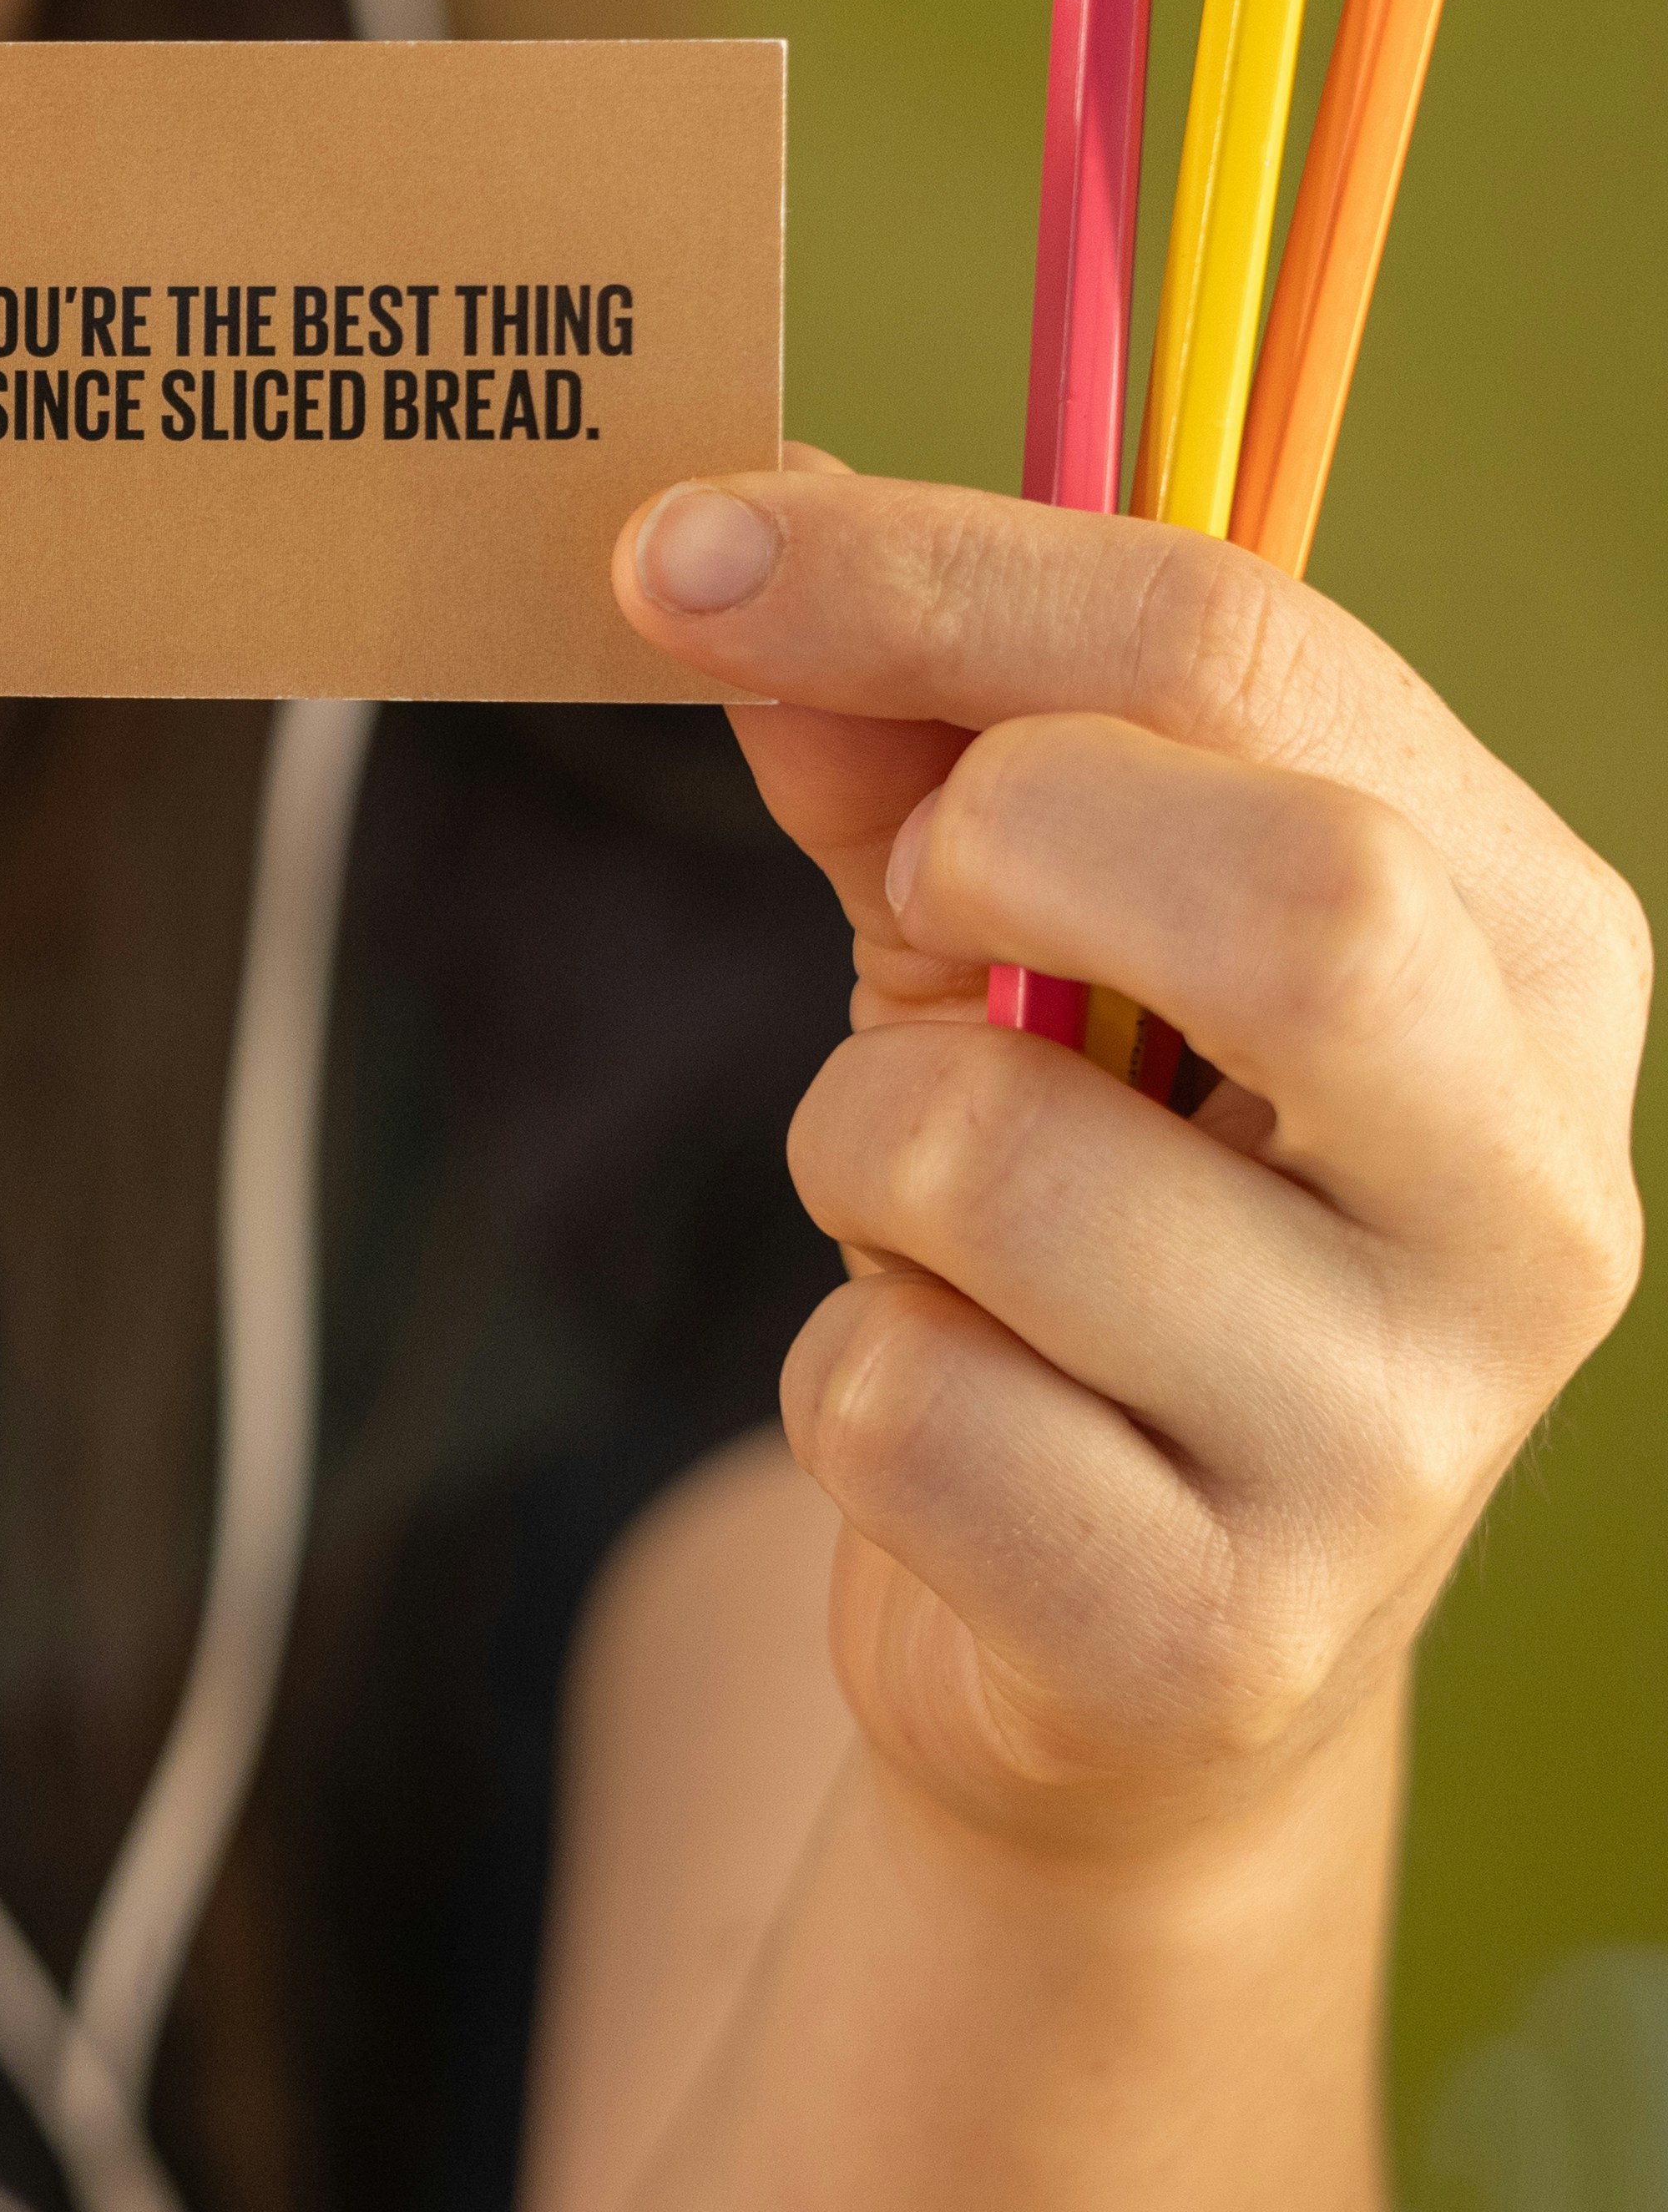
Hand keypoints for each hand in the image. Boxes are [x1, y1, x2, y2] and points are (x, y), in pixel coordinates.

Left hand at [611, 460, 1649, 1861]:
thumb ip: (899, 748)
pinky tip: (950, 1432)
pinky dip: (846, 1384)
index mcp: (1531, 951)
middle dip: (996, 840)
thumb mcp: (1013, 952)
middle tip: (913, 903)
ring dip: (858, 1155)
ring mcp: (1406, 1438)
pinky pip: (903, 1407)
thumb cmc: (1089, 1229)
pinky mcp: (1226, 1638)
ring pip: (997, 1158)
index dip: (938, 573)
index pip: (1256, 653)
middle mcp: (1532, 1190)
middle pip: (1295, 893)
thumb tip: (736, 548)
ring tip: (932, 1240)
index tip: (679, 552)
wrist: (1137, 1662)